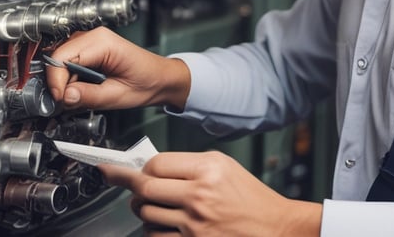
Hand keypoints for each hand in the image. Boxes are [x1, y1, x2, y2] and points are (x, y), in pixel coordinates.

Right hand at [45, 26, 190, 110]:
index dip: (56, 82)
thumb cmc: (147, 82)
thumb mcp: (117, 96)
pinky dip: (71, 77)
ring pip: (61, 59)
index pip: (62, 58)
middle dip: (59, 82)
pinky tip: (83, 87)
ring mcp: (92, 40)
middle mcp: (95, 36)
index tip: (61, 100)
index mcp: (103, 43)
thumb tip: (65, 97)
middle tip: (68, 101)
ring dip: (65, 80)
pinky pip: (70, 60)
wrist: (161, 78)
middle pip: (58, 56)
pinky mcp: (91, 48)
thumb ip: (89, 96)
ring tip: (80, 94)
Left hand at [101, 150, 321, 236]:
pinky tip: (162, 223)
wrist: (275, 229)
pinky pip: (155, 236)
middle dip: (127, 184)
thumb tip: (152, 166)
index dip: (141, 166)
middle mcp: (200, 195)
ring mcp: (195, 223)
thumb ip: (188, 164)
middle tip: (118, 179)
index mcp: (208, 169)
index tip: (130, 167)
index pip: (156, 164)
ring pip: (146, 214)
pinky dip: (153, 229)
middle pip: (145, 188)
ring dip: (141, 208)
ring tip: (151, 203)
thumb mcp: (224, 167)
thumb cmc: (251, 198)